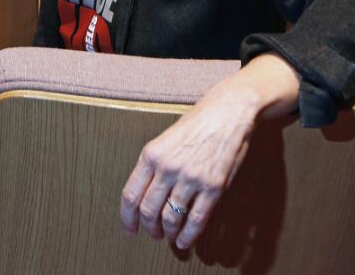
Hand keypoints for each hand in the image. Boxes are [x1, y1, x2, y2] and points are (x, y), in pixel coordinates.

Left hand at [119, 86, 259, 250]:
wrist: (228, 112)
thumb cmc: (196, 124)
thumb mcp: (164, 139)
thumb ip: (153, 165)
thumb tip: (144, 196)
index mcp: (151, 155)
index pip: (131, 195)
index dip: (127, 218)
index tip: (130, 228)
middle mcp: (168, 168)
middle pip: (148, 210)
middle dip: (149, 228)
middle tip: (152, 233)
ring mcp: (191, 178)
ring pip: (171, 218)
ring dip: (167, 233)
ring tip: (168, 236)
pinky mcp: (213, 187)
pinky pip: (196, 219)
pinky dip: (188, 235)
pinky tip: (184, 241)